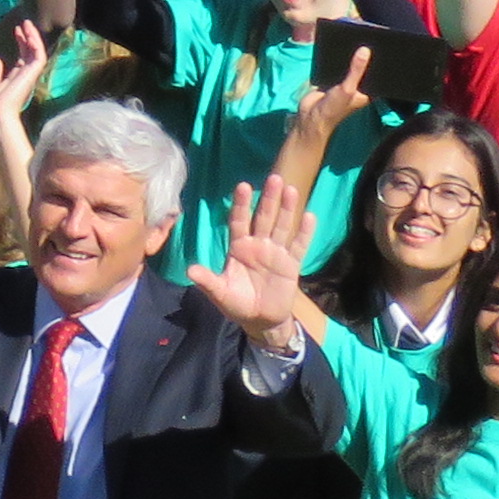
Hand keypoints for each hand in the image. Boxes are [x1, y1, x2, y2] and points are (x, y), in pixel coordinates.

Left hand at [191, 182, 316, 333]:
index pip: (240, 221)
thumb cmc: (237, 304)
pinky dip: (304, 232)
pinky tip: (309, 215)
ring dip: (287, 209)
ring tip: (291, 189)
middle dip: (268, 199)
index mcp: (239, 248)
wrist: (260, 321)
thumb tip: (190, 271)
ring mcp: (276, 253)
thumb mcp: (221, 293)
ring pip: (282, 226)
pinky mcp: (291, 264)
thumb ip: (208, 281)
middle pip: (264, 218)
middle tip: (274, 177)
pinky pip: (299, 246)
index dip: (242, 205)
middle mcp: (258, 245)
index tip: (243, 186)